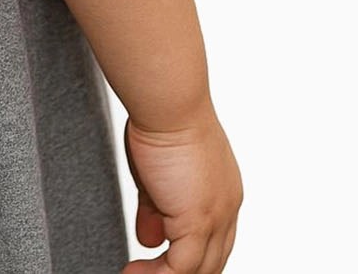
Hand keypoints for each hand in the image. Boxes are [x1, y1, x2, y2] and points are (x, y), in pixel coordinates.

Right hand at [121, 103, 242, 271]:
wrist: (168, 101)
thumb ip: (155, 208)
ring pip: (199, 270)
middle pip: (211, 261)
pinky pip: (180, 270)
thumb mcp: (156, 172)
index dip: (189, 255)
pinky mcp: (198, 222)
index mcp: (222, 192)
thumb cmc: (160, 119)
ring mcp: (216, 217)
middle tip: (146, 272)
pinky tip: (132, 273)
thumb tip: (149, 238)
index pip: (213, 240)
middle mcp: (226, 208)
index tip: (158, 257)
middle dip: (180, 273)